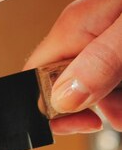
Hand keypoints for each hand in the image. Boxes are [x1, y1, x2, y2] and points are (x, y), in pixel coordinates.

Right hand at [25, 0, 121, 133]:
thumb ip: (101, 61)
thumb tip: (64, 98)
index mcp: (75, 28)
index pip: (36, 79)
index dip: (53, 108)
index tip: (83, 122)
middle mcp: (84, 35)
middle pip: (68, 88)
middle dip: (96, 108)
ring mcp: (105, 41)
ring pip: (96, 88)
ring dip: (117, 104)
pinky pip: (117, 80)